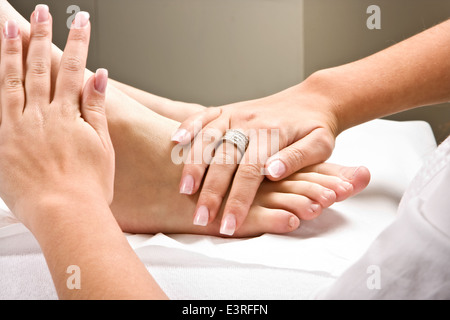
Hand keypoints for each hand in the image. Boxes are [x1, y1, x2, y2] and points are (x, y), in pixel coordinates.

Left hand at [0, 9, 113, 227]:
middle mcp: (40, 115)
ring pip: (11, 79)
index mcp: (67, 115)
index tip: (80, 24)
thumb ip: (96, 108)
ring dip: (11, 50)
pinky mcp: (0, 141)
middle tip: (43, 13)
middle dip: (42, 36)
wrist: (65, 213)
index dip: (78, 44)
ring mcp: (16, 126)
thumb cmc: (88, 186)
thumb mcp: (102, 145)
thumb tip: (99, 77)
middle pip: (40, 67)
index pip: (73, 69)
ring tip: (10, 26)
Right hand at [173, 79, 338, 235]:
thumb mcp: (320, 145)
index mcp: (272, 135)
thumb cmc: (316, 128)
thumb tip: (272, 173)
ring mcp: (236, 114)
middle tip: (200, 218)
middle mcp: (250, 123)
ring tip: (183, 190)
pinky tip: (174, 141)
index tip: (229, 225)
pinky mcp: (228, 110)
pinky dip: (188, 126)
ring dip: (193, 164)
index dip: (238, 200)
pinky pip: (203, 116)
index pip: (250, 172)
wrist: (313, 99)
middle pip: (224, 159)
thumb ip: (297, 159)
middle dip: (211, 191)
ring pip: (208, 138)